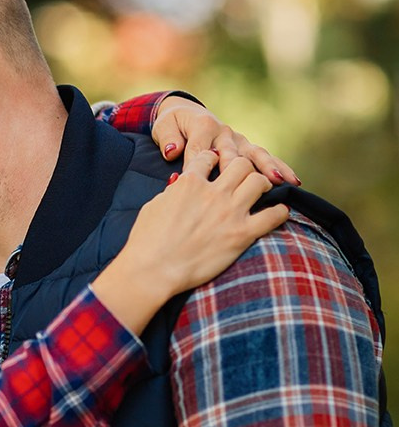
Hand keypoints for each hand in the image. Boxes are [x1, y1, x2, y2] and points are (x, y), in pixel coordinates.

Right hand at [93, 153, 289, 332]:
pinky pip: (273, 215)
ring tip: (262, 192)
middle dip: (242, 168)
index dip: (213, 158)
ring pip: (259, 181)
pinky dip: (279, 212)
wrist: (152, 270)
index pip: (209, 156)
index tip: (216, 166)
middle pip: (240, 164)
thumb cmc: (146, 241)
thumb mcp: (154, 206)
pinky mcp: (241, 235)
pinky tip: (278, 214)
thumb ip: (172, 192)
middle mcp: (212, 192)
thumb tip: (179, 186)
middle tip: (243, 179)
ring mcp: (229, 213)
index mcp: (189, 182)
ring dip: (263, 184)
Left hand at [153, 96, 299, 184]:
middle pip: (233, 153)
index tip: (198, 188)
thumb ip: (168, 138)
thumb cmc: (173, 125)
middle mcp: (224, 131)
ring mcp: (238, 139)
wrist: (185, 113)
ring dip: (268, 168)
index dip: (198, 169)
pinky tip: (294, 181)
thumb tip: (171, 150)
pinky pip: (264, 158)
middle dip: (241, 169)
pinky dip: (280, 168)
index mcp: (203, 126)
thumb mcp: (164, 128)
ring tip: (281, 182)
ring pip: (255, 154)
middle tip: (250, 185)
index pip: (201, 151)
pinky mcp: (246, 147)